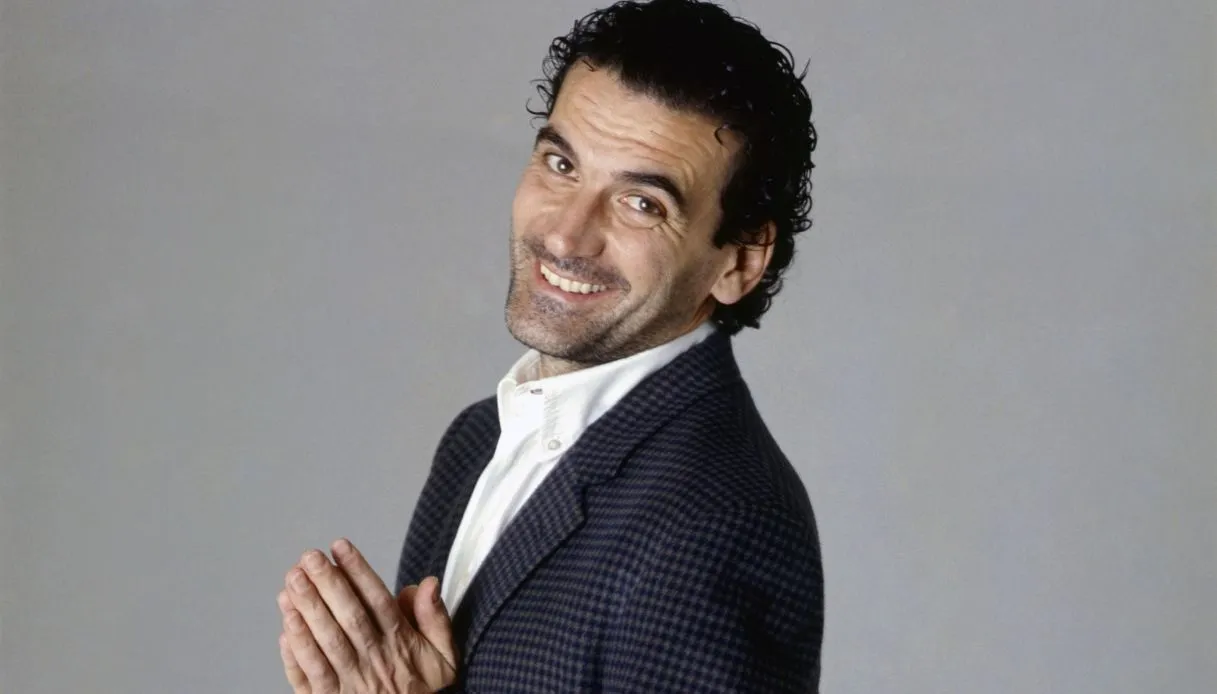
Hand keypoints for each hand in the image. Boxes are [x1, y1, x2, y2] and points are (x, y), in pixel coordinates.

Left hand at [276, 538, 457, 692]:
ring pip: (325, 644)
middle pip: (348, 618)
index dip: (358, 572)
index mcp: (400, 645)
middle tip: (309, 558)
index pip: (378, 601)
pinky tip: (286, 627)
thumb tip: (428, 582)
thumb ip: (436, 619)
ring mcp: (349, 684)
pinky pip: (309, 677)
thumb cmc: (423, 693)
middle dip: (327, 585)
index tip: (340, 547)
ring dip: (306, 612)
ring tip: (291, 583)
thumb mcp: (444, 659)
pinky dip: (296, 653)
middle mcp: (373, 662)